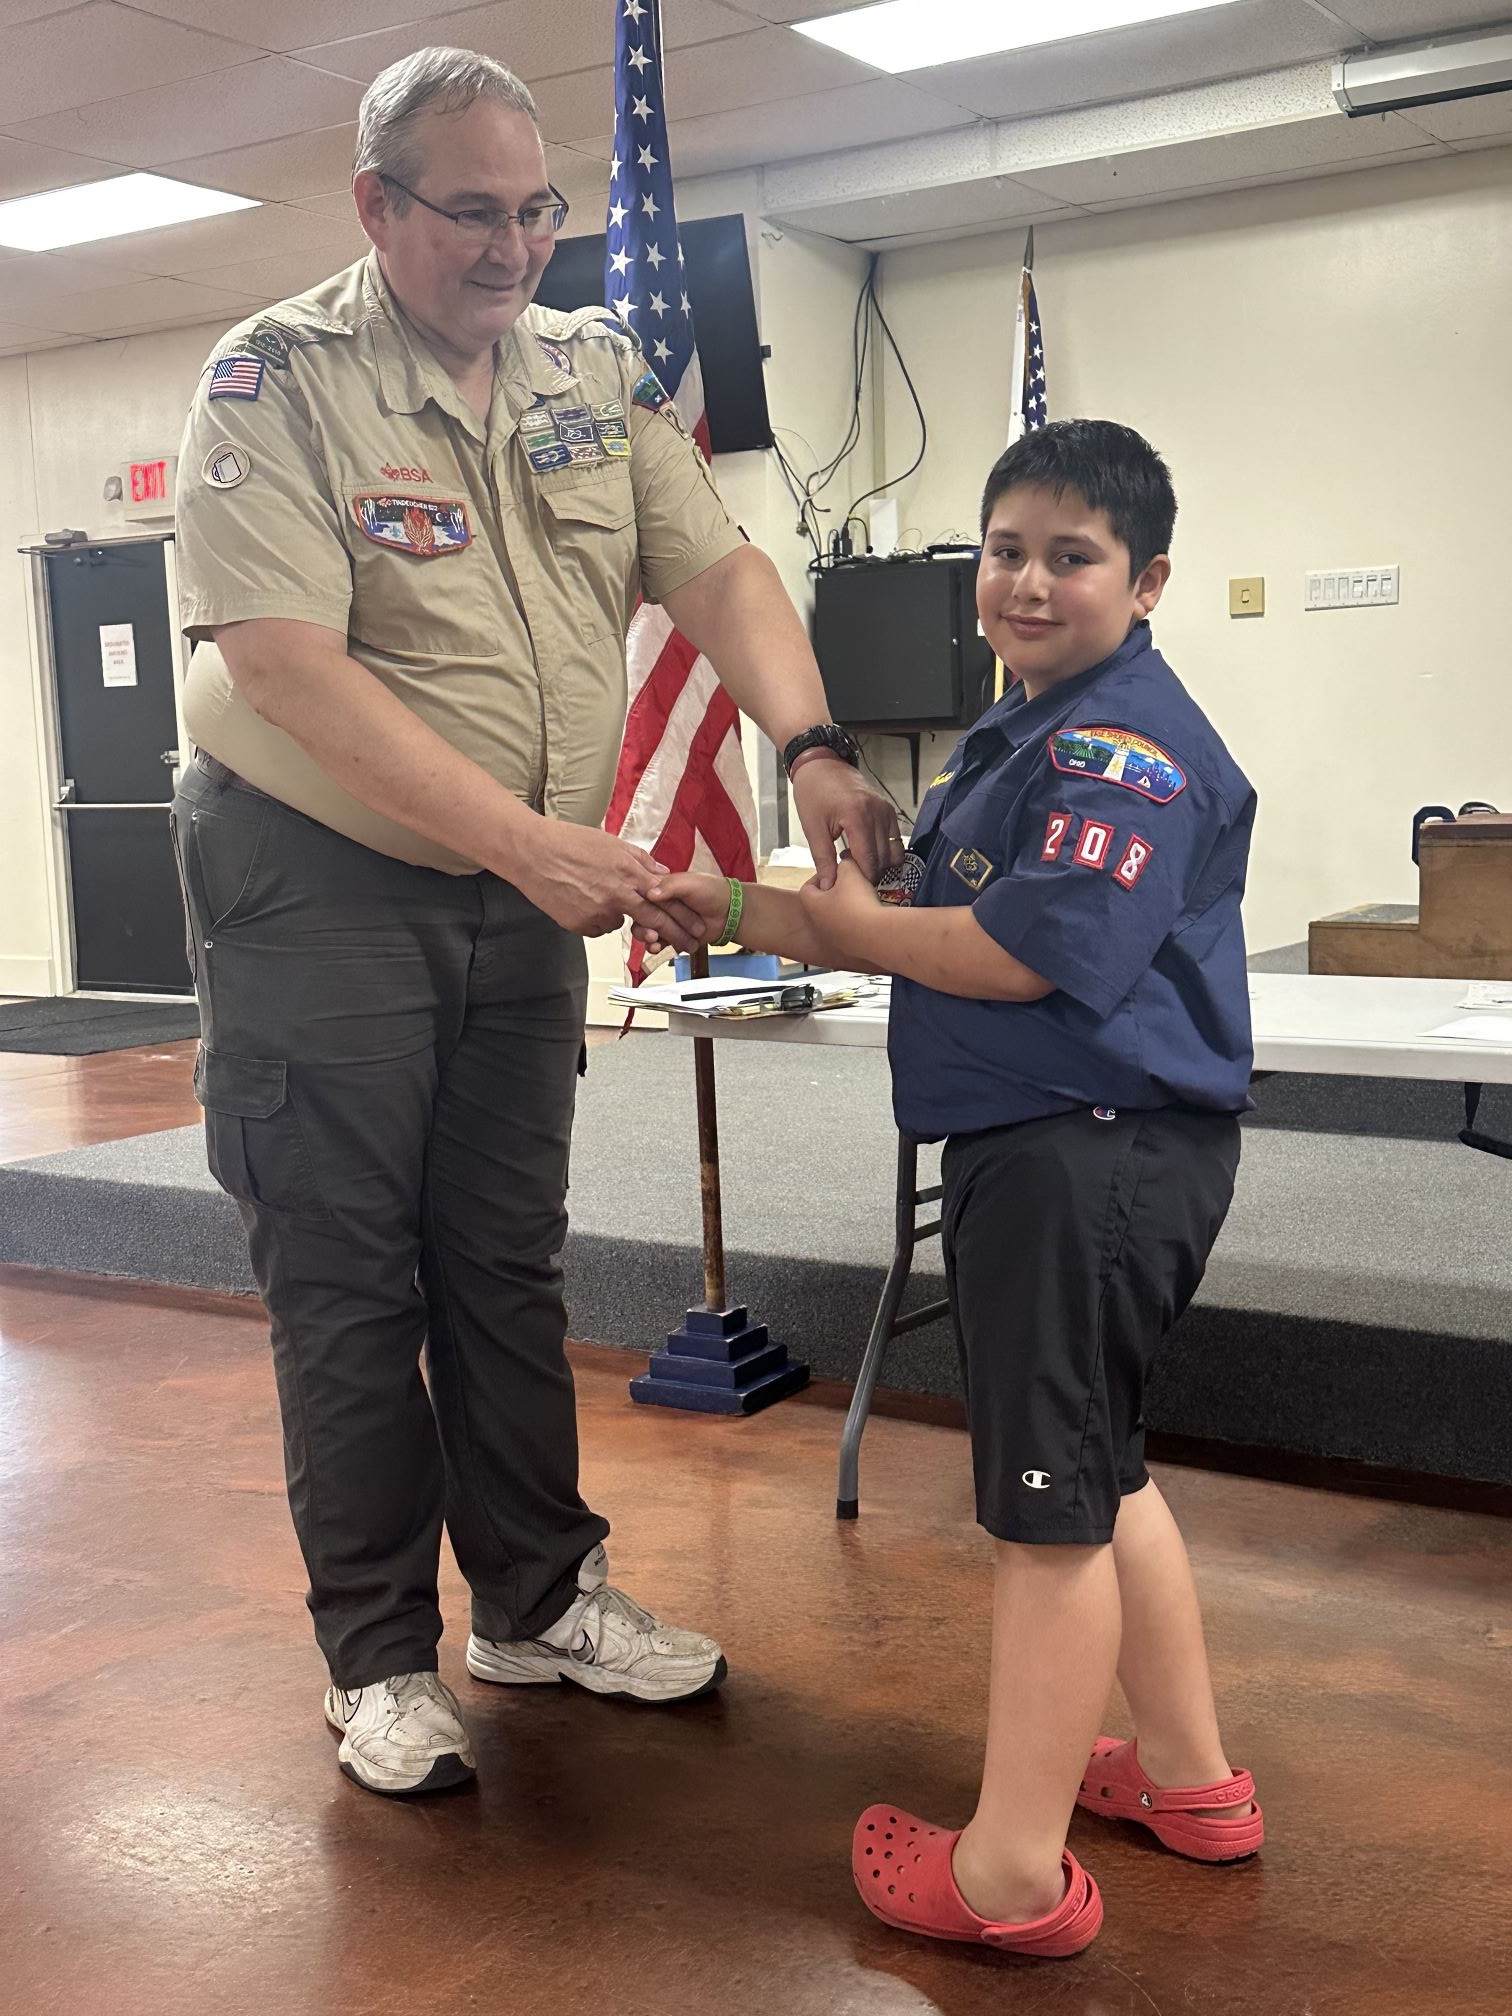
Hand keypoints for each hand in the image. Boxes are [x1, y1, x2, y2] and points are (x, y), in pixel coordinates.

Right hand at [506, 820, 706, 949]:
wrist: (531, 853)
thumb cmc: (568, 842)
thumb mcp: (612, 843)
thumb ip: (641, 861)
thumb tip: (662, 874)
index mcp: (628, 873)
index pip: (665, 901)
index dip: (684, 918)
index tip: (697, 929)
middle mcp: (617, 896)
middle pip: (654, 922)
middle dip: (675, 935)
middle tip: (687, 945)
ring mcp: (598, 913)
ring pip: (619, 923)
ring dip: (618, 913)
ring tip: (594, 891)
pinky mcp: (580, 925)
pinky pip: (597, 927)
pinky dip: (595, 917)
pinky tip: (581, 898)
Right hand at [637, 872, 731, 948]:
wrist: (729, 912)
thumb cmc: (711, 891)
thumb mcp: (690, 883)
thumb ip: (670, 886)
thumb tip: (650, 893)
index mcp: (660, 888)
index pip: (641, 897)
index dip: (638, 906)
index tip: (641, 913)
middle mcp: (660, 905)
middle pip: (640, 917)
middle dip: (642, 927)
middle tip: (651, 933)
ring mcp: (665, 922)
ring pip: (647, 931)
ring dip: (647, 938)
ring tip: (654, 941)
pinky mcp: (672, 936)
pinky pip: (658, 944)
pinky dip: (656, 947)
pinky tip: (658, 948)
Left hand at [790, 756, 902, 887]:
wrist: (821, 764)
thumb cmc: (813, 793)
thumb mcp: (813, 828)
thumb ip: (823, 859)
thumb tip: (829, 886)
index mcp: (857, 817)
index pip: (870, 860)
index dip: (862, 879)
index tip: (850, 889)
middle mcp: (877, 813)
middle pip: (884, 858)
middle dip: (871, 874)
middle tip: (852, 880)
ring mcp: (886, 810)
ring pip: (893, 851)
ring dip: (879, 864)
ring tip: (858, 865)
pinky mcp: (888, 809)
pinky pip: (895, 838)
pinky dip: (885, 851)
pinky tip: (865, 852)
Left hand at [797, 854, 885, 966]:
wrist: (877, 935)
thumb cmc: (859, 905)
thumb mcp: (851, 873)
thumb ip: (846, 864)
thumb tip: (846, 861)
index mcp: (813, 905)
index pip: (808, 887)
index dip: (821, 876)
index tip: (834, 871)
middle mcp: (820, 924)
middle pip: (824, 902)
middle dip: (837, 890)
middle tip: (851, 883)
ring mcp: (835, 938)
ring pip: (838, 917)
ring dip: (849, 907)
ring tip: (864, 897)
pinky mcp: (851, 947)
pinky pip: (853, 930)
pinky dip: (860, 921)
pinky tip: (872, 914)